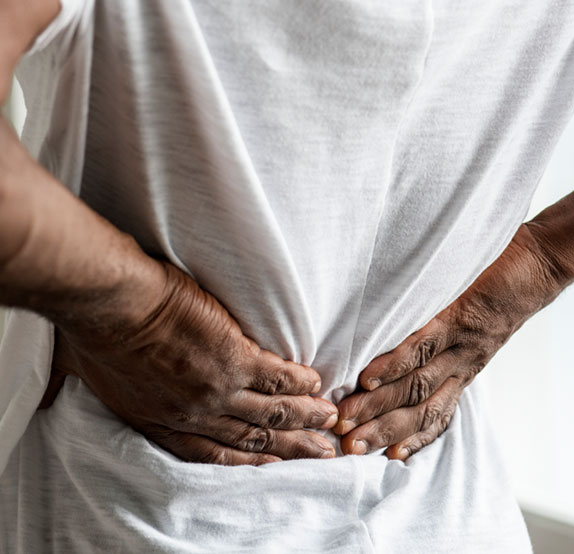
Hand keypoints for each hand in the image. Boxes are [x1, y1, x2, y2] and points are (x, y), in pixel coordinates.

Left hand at [41, 261, 337, 464]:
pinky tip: (315, 384)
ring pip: (269, 413)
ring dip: (301, 419)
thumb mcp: (82, 375)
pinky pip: (277, 377)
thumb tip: (50, 396)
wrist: (111, 305)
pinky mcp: (235, 358)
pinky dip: (298, 384)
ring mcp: (217, 389)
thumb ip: (83, 387)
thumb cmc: (95, 334)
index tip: (271, 463)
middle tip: (317, 453)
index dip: (247, 461)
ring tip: (327, 420)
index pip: (211, 451)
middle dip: (287, 449)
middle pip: (250, 439)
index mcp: (161, 420)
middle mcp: (194, 413)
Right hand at [333, 224, 560, 459]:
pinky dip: (394, 365)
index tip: (377, 457)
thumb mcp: (476, 330)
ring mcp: (462, 345)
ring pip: (417, 385)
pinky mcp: (460, 317)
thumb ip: (447, 344)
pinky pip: (423, 346)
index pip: (435, 416)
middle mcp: (464, 368)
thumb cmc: (501, 295)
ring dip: (379, 406)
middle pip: (418, 409)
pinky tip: (368, 379)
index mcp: (465, 373)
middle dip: (380, 430)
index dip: (408, 439)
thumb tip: (407, 352)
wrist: (542, 266)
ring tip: (347, 419)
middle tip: (347, 446)